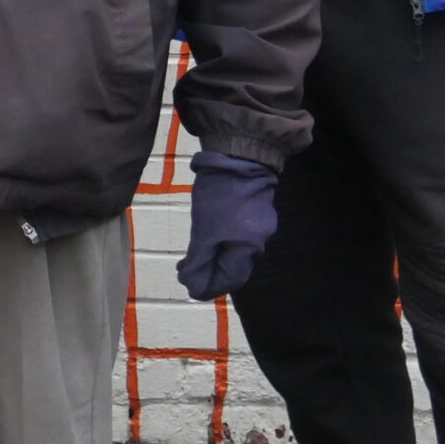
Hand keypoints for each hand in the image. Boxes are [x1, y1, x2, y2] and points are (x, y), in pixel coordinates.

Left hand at [176, 150, 278, 299]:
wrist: (238, 157)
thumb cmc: (219, 197)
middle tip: (185, 268)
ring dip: (213, 256)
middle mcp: (259, 241)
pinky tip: (207, 235)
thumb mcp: (204, 232)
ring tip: (191, 253)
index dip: (208, 286)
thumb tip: (193, 286)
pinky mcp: (255, 211)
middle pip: (233, 267)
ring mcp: (260, 225)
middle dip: (208, 271)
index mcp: (248, 249)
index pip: (230, 280)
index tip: (188, 285)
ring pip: (235, 250)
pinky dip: (221, 241)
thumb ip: (200, 260)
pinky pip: (237, 235)